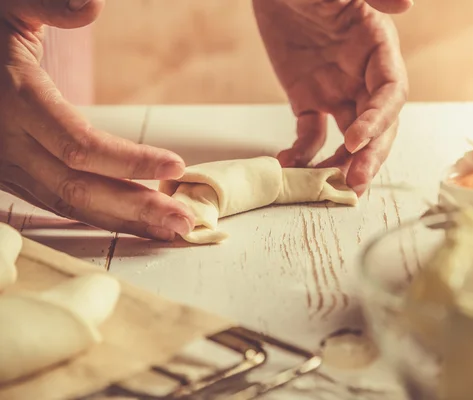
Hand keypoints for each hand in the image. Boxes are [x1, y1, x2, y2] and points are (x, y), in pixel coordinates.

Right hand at [0, 0, 193, 240]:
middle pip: (78, 188)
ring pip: (68, 204)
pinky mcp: (10, 176)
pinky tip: (133, 220)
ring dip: (122, 221)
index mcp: (14, 99)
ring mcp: (5, 166)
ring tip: (169, 228)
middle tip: (184, 220)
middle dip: (135, 208)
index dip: (130, 161)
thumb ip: (48, 4)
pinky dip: (99, 215)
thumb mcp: (11, 6)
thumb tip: (93, 4)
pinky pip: (57, 203)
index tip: (176, 165)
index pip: (80, 145)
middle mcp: (6, 142)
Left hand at [254, 0, 409, 195]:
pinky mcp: (309, 99)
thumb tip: (407, 4)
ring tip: (327, 186)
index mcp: (378, 48)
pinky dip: (303, 152)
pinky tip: (288, 162)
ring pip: (349, 137)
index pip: (391, 92)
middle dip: (369, 155)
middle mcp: (362, 76)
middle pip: (378, 124)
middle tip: (353, 183)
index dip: (378, 119)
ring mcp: (336, 91)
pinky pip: (311, 133)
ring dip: (342, 163)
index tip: (355, 139)